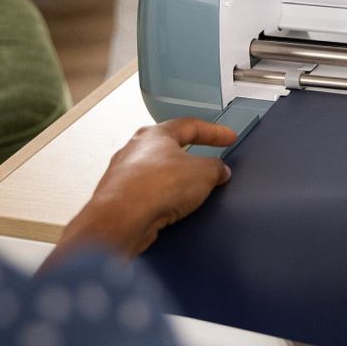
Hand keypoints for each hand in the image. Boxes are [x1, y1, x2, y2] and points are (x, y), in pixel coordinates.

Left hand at [52, 119, 236, 260]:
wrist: (121, 219)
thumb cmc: (157, 186)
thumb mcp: (204, 173)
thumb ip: (216, 168)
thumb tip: (219, 170)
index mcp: (155, 134)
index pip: (191, 126)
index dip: (214, 132)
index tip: (228, 137)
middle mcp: (135, 149)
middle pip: (170, 149)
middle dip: (192, 158)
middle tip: (208, 165)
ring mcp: (123, 174)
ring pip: (157, 173)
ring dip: (176, 181)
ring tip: (192, 193)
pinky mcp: (118, 199)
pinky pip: (147, 194)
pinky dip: (162, 199)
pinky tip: (172, 210)